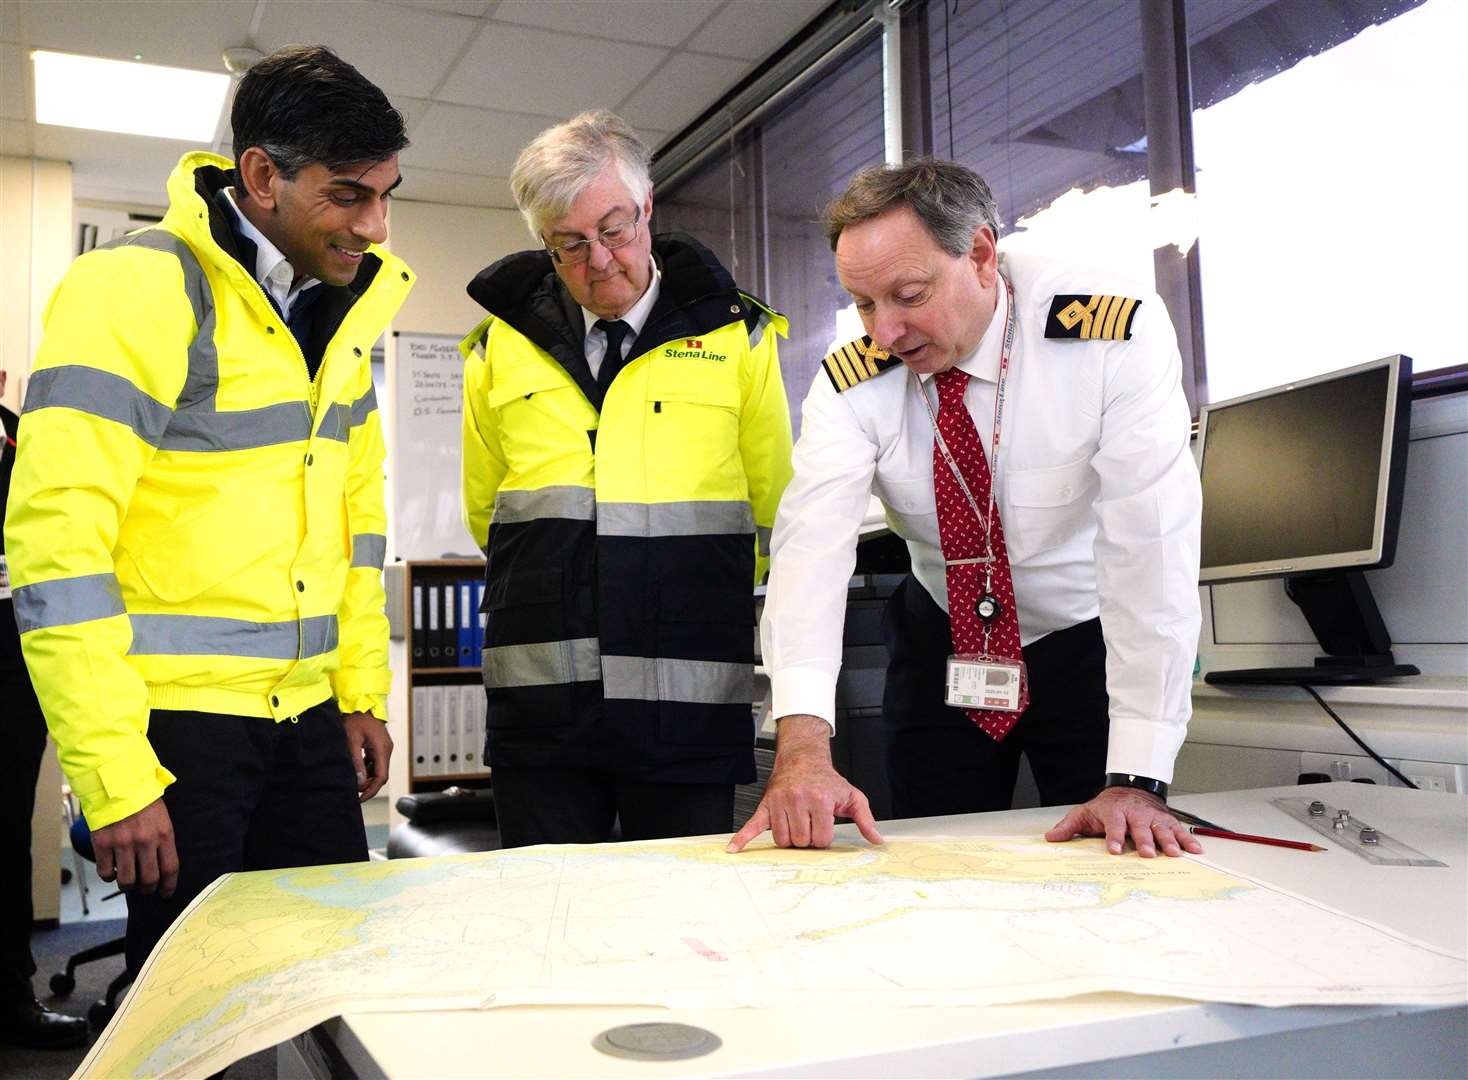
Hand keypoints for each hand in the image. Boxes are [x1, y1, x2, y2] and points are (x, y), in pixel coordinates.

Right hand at [91, 798, 178, 896]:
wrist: (117, 782)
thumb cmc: (142, 799)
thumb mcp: (162, 817)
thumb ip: (162, 839)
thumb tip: (160, 865)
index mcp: (164, 834)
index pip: (170, 868)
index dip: (168, 886)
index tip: (165, 894)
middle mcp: (145, 841)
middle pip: (149, 879)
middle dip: (147, 889)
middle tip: (144, 890)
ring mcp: (123, 844)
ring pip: (126, 881)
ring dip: (127, 886)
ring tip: (127, 883)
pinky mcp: (103, 843)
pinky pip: (105, 872)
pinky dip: (108, 877)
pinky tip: (111, 871)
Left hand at [342, 710, 391, 800]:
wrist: (361, 704)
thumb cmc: (356, 718)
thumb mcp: (352, 740)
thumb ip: (356, 761)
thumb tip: (359, 780)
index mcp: (382, 749)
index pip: (381, 777)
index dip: (371, 790)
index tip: (361, 797)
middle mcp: (386, 749)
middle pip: (382, 775)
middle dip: (369, 786)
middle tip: (355, 791)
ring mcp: (384, 748)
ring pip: (379, 770)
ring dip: (368, 778)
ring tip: (355, 782)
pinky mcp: (380, 746)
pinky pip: (376, 763)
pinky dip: (368, 770)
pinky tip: (358, 771)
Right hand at [726, 714, 882, 852]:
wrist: (803, 758)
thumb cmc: (827, 780)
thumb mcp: (851, 796)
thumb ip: (865, 818)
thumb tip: (877, 840)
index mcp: (820, 799)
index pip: (821, 839)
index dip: (824, 838)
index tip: (824, 828)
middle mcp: (798, 799)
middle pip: (801, 841)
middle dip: (807, 838)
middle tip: (811, 825)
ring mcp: (779, 803)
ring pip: (783, 840)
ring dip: (790, 838)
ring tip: (797, 824)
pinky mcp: (765, 806)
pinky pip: (752, 825)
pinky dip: (742, 838)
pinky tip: (733, 849)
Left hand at [1045, 786, 1202, 857]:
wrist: (1129, 789)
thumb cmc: (1106, 806)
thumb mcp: (1084, 813)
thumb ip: (1069, 826)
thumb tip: (1051, 838)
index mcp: (1114, 812)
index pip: (1113, 825)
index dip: (1114, 837)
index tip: (1114, 850)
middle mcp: (1135, 814)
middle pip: (1140, 828)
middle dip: (1144, 841)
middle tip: (1147, 854)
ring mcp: (1152, 817)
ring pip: (1161, 829)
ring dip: (1168, 841)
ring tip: (1174, 854)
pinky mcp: (1166, 821)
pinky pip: (1178, 830)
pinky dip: (1188, 840)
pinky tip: (1195, 850)